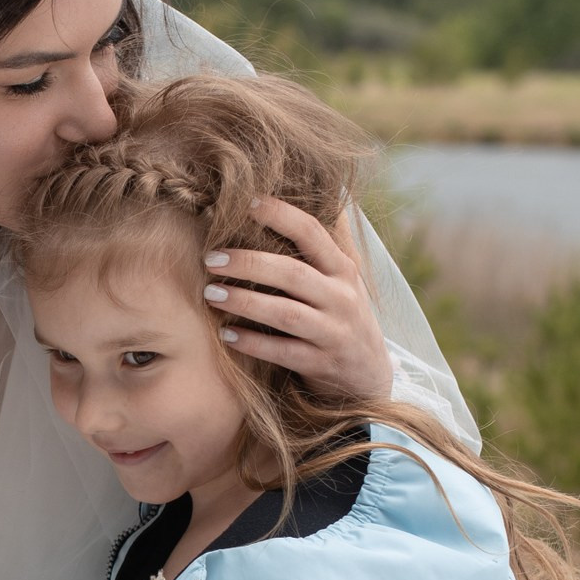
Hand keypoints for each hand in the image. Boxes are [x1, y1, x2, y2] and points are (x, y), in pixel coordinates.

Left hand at [204, 197, 393, 401]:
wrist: (368, 376)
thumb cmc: (341, 318)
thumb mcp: (342, 282)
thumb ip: (318, 251)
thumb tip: (290, 202)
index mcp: (343, 270)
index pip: (312, 233)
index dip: (280, 215)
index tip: (246, 202)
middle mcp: (341, 298)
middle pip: (292, 274)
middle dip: (249, 263)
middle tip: (211, 258)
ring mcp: (333, 333)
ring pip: (286, 314)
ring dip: (245, 302)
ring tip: (211, 293)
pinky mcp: (322, 364)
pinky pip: (283, 352)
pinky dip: (253, 343)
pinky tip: (227, 334)